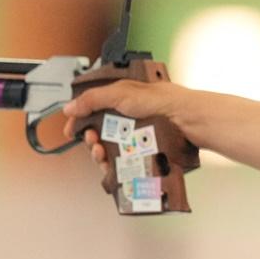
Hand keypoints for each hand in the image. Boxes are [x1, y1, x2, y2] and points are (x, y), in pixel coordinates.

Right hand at [62, 80, 184, 172]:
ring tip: (101, 153)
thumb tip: (71, 107)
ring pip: (110, 149)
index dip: (80, 119)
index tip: (72, 130)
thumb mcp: (122, 94)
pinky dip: (114, 165)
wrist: (188, 119)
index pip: (94, 109)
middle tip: (92, 141)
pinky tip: (112, 165)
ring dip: (99, 153)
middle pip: (100, 132)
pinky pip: (124, 161)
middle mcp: (129, 117)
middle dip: (90, 139)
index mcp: (122, 99)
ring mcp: (137, 135)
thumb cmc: (164, 101)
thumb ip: (93, 99)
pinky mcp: (145, 151)